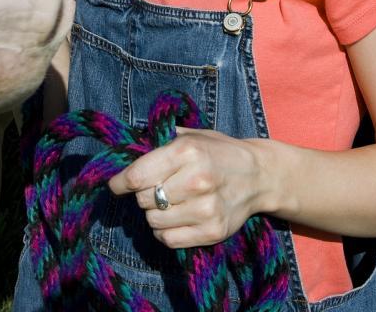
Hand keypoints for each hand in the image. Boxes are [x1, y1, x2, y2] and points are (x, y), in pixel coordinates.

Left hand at [106, 128, 268, 248]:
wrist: (259, 176)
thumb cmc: (219, 153)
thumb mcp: (192, 136)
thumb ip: (160, 142)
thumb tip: (126, 152)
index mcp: (187, 151)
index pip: (137, 176)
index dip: (120, 182)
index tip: (115, 185)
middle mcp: (196, 180)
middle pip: (143, 199)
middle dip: (144, 195)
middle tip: (157, 188)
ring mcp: (206, 209)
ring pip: (153, 221)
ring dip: (155, 213)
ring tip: (170, 203)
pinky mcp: (212, 231)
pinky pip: (168, 239)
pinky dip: (165, 231)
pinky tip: (177, 219)